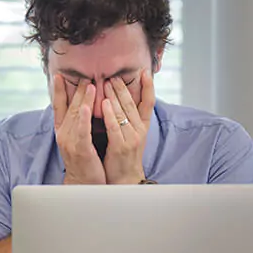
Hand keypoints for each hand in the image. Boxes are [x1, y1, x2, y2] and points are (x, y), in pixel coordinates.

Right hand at [51, 74, 105, 184]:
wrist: (83, 184)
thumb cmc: (84, 161)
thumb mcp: (77, 140)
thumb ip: (77, 123)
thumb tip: (80, 106)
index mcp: (62, 131)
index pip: (58, 107)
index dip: (58, 91)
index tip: (58, 75)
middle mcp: (63, 134)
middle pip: (70, 107)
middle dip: (77, 90)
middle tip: (85, 75)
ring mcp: (70, 142)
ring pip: (76, 116)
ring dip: (83, 99)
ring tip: (90, 84)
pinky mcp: (81, 150)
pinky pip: (82, 131)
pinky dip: (83, 119)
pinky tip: (86, 107)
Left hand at [101, 69, 155, 184]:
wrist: (124, 180)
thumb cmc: (123, 156)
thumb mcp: (131, 135)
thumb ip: (128, 118)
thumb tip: (122, 100)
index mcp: (143, 127)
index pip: (148, 102)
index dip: (148, 87)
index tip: (145, 72)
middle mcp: (140, 131)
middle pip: (133, 104)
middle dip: (124, 88)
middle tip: (114, 74)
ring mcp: (131, 138)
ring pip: (123, 112)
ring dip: (115, 96)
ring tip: (107, 83)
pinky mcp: (121, 146)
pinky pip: (114, 126)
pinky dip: (109, 114)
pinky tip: (104, 103)